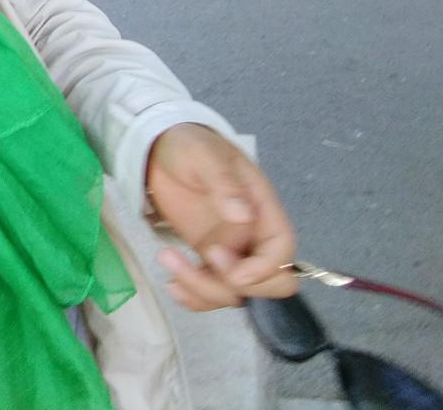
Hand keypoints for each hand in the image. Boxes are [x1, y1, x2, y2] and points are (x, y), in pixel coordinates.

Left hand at [144, 123, 298, 309]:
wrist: (159, 150)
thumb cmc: (188, 145)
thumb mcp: (204, 153)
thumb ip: (223, 181)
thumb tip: (243, 215)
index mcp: (263, 209)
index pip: (283, 251)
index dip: (264, 269)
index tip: (229, 266)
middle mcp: (253, 236)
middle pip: (269, 284)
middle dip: (238, 285)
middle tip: (202, 258)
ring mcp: (231, 250)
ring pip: (237, 293)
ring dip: (205, 290)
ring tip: (168, 260)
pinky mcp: (207, 258)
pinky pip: (211, 291)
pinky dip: (195, 297)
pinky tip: (171, 283)